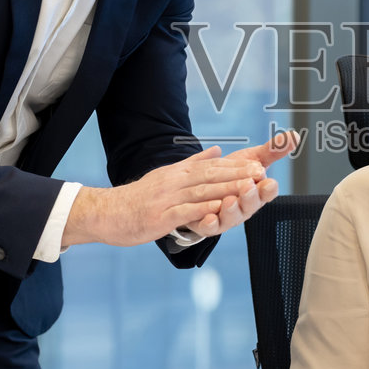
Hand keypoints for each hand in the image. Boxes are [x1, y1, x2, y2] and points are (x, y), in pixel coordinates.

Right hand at [60, 145, 264, 247]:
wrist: (108, 212)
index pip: (211, 166)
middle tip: (260, 173)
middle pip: (210, 176)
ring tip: (247, 188)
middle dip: (237, 174)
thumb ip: (192, 163)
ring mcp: (166, 199)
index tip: (258, 164)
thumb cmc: (139, 198)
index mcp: (177, 173)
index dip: (236, 165)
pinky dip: (203, 210)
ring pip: (201, 192)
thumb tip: (217, 151)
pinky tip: (219, 209)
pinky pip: (184, 212)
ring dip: (226, 190)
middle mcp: (174, 182)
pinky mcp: (159, 217)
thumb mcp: (166, 175)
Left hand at [179, 130, 302, 236]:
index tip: (269, 182)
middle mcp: (244, 206)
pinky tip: (209, 217)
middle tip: (248, 186)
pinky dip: (210, 223)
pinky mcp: (209, 224)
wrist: (205, 185)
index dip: (269, 188)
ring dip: (231, 210)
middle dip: (250, 197)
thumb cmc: (232, 175)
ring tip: (229, 201)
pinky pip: (210, 227)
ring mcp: (228, 216)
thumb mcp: (252, 159)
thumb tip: (293, 136)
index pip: (267, 191)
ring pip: (232, 217)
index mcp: (257, 192)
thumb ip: (272, 150)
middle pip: (251, 204)